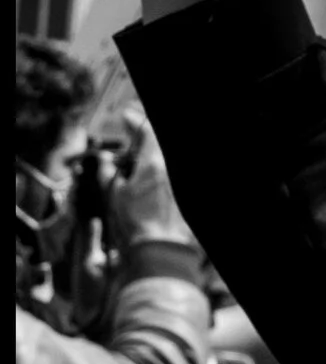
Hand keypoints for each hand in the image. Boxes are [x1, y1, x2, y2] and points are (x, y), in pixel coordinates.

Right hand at [107, 110, 195, 251]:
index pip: (146, 132)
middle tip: (132, 138)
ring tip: (136, 165)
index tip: (126, 117)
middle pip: (157, 145)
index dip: (134, 122)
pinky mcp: (181, 194)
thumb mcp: (115, 196)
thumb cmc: (136, 224)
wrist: (160, 247)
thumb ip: (109, 173)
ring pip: (162, 161)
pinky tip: (147, 182)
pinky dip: (156, 172)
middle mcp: (169, 168)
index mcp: (153, 164)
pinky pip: (166, 176)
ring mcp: (178, 180)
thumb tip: (107, 162)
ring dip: (150, 157)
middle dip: (144, 140)